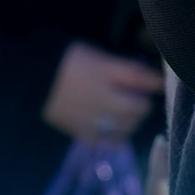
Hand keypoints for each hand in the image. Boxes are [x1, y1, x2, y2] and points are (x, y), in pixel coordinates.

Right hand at [42, 42, 164, 144]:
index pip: (140, 78)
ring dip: (134, 121)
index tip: (161, 83)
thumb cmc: (65, 61)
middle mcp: (101, 95)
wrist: (32, 81)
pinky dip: (117, 136)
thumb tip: (143, 74)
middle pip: (136, 107)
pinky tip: (118, 130)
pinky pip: (108, 140)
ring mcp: (92, 116)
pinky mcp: (81, 131)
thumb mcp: (94, 54)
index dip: (155, 82)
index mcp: (104, 71)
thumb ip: (119, 66)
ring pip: (126, 126)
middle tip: (144, 99)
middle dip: (144, 104)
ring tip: (132, 115)